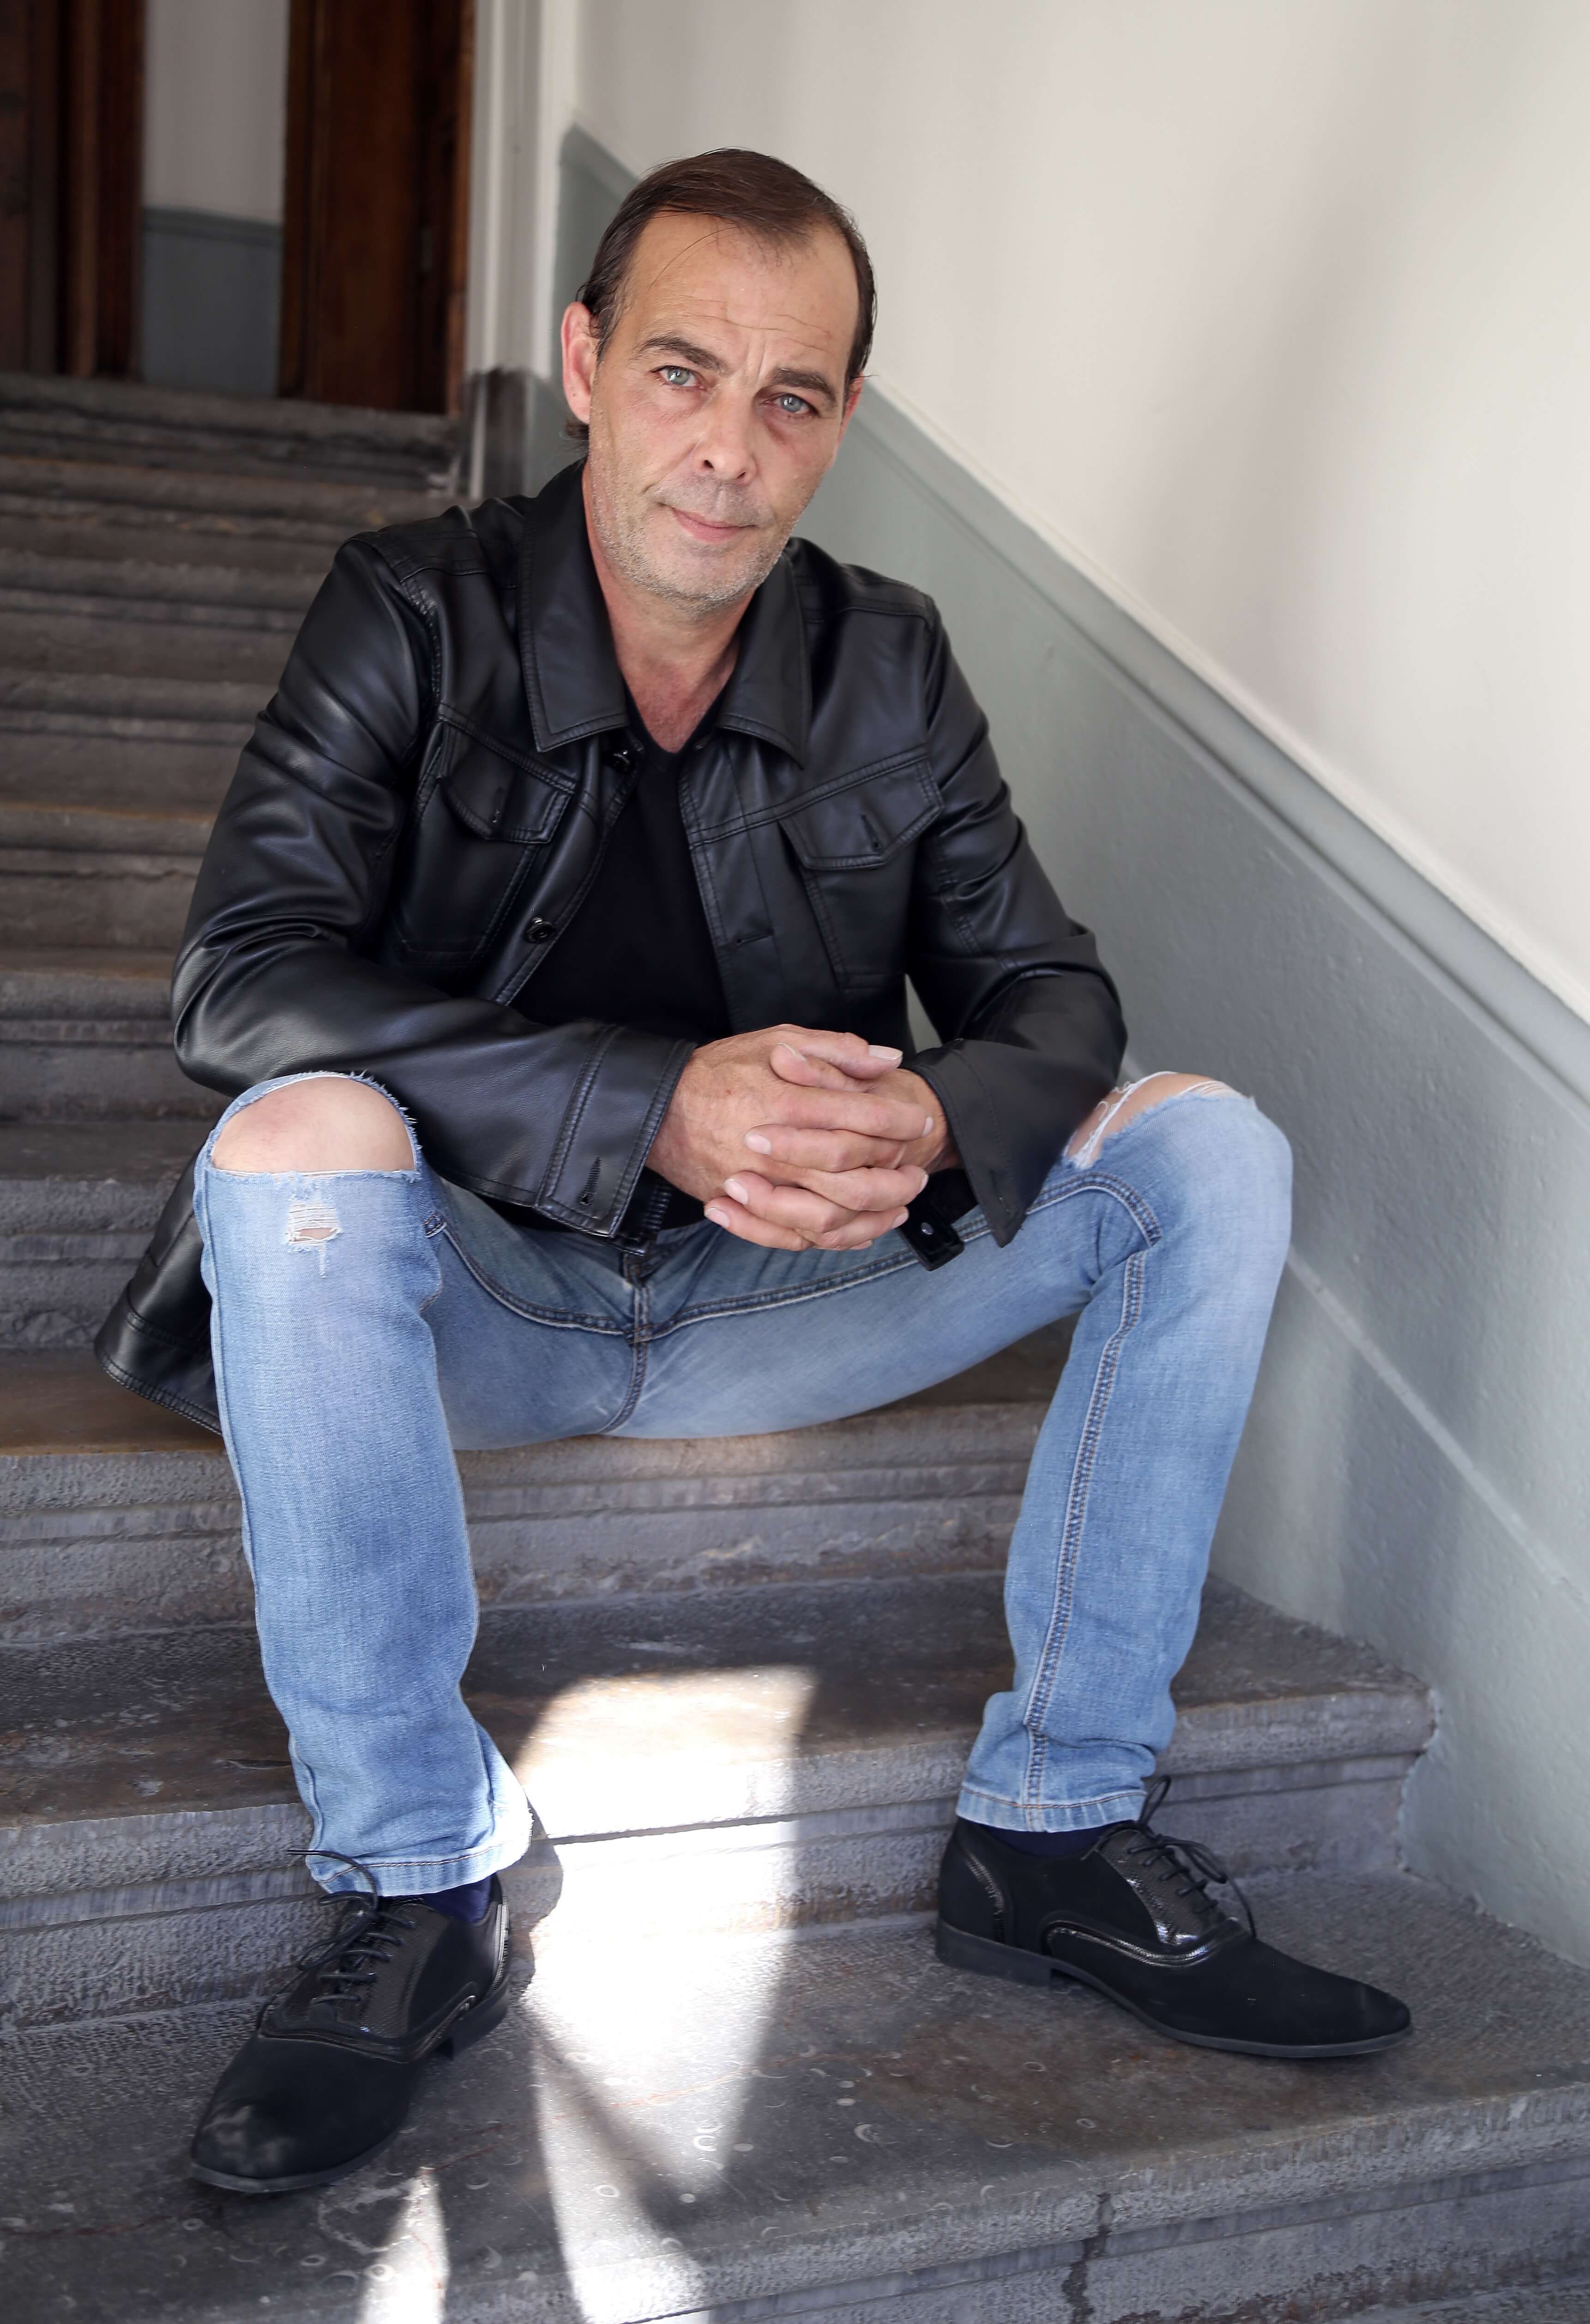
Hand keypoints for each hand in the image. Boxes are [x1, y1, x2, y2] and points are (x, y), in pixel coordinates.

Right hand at [648, 1025, 947, 1251]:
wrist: (655, 1110)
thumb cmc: (718, 1071)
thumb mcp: (776, 1041)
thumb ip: (834, 1050)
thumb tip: (887, 1059)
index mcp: (789, 1102)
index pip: (863, 1116)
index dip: (899, 1121)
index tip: (919, 1121)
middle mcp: (778, 1151)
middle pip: (856, 1176)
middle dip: (897, 1178)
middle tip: (918, 1172)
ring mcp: (761, 1186)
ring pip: (832, 1215)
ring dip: (874, 1215)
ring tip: (900, 1205)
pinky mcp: (745, 1210)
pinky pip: (798, 1237)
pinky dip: (834, 1239)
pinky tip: (860, 1231)